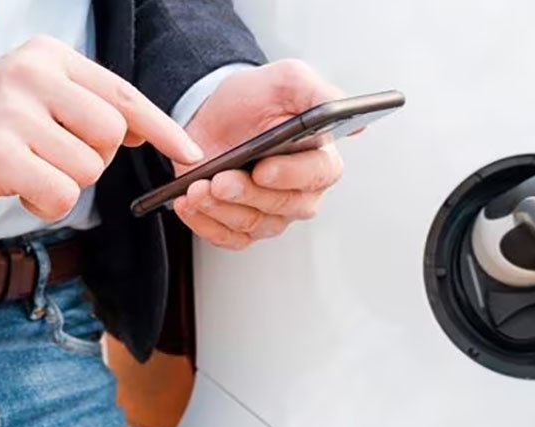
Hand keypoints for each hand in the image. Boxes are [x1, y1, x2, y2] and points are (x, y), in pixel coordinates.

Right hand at [0, 35, 201, 221]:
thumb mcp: (43, 98)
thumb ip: (91, 107)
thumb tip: (142, 131)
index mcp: (51, 57)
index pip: (123, 94)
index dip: (162, 127)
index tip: (191, 152)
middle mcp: (32, 74)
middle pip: (110, 133)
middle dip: (95, 158)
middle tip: (56, 156)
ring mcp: (13, 111)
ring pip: (88, 168)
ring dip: (67, 182)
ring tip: (32, 169)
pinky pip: (61, 194)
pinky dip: (48, 205)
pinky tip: (23, 190)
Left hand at [174, 59, 345, 249]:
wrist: (214, 112)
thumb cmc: (256, 98)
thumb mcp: (289, 80)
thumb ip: (319, 93)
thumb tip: (345, 114)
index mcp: (320, 158)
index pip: (317, 175)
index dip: (290, 176)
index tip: (263, 168)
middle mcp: (301, 192)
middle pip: (283, 206)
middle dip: (247, 194)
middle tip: (220, 179)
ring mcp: (272, 213)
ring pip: (253, 225)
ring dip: (220, 209)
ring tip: (197, 188)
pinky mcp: (241, 226)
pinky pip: (228, 238)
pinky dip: (205, 224)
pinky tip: (189, 204)